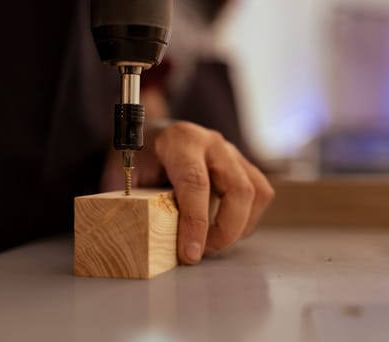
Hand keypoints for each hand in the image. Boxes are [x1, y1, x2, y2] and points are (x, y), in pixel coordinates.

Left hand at [100, 121, 274, 264]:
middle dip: (225, 231)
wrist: (152, 135)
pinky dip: (247, 218)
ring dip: (239, 227)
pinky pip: (260, 193)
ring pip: (256, 193)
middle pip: (238, 190)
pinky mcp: (243, 164)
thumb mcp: (128, 176)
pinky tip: (226, 228)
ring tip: (212, 243)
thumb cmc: (139, 158)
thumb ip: (141, 202)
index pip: (195, 183)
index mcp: (180, 140)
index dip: (195, 223)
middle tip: (202, 252)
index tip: (190, 254)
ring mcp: (232, 152)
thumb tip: (153, 241)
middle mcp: (212, 142)